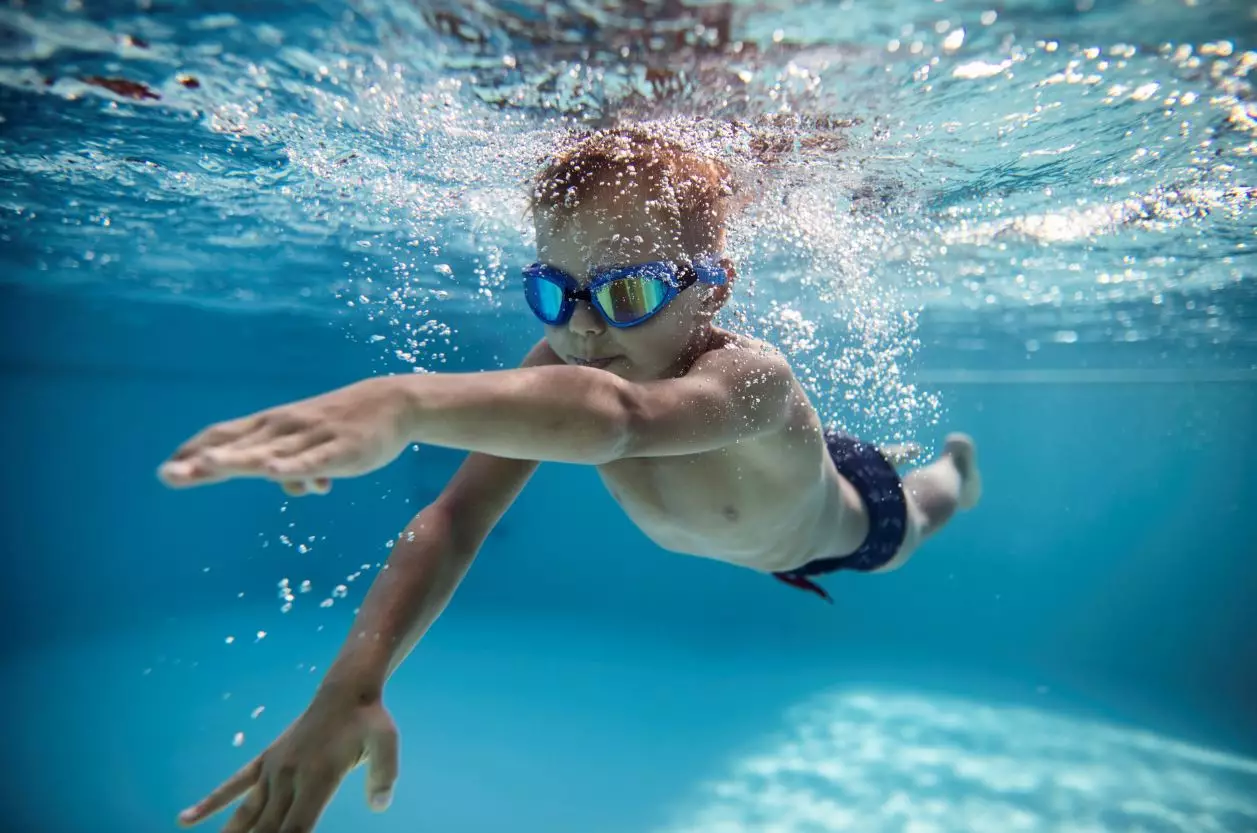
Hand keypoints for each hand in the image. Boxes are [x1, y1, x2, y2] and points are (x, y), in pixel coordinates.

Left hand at [158, 377, 412, 489]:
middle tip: (166, 476)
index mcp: (272, 426)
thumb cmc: (343, 424)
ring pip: (269, 453)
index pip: (225, 436)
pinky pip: (313, 460)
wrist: (393, 403)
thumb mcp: (309, 443)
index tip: (165, 471)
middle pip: (238, 446)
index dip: (194, 451)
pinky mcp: (340, 450)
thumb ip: (288, 463)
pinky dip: (293, 467)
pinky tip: (274, 473)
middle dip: (202, 462)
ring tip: (206, 467)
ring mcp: (311, 438)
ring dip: (237, 460)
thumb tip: (278, 481)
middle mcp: (284, 429)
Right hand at [178, 691, 399, 832]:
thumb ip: (384, 776)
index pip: (297, 829)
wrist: (347, 690)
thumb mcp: (387, 744)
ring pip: (245, 815)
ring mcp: (272, 770)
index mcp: (317, 779)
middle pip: (266, 830)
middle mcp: (288, 778)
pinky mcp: (265, 760)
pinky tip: (185, 820)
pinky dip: (210, 803)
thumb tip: (380, 806)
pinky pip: (233, 785)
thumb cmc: (370, 720)